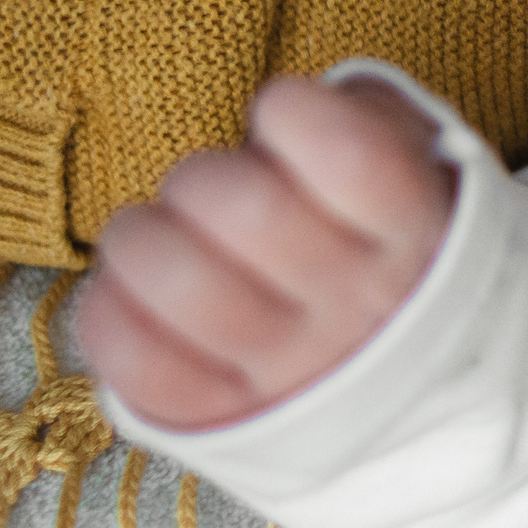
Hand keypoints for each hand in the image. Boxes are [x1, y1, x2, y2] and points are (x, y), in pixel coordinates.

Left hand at [77, 73, 457, 431]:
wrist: (401, 370)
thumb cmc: (384, 239)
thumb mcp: (418, 166)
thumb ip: (369, 119)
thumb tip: (290, 109)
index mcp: (414, 234)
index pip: (350, 158)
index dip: (292, 113)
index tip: (282, 113)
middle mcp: (357, 306)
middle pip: (249, 213)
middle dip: (203, 175)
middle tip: (205, 185)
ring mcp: (289, 370)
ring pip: (184, 289)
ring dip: (140, 239)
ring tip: (150, 233)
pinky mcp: (222, 417)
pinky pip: (140, 366)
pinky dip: (109, 313)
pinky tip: (127, 289)